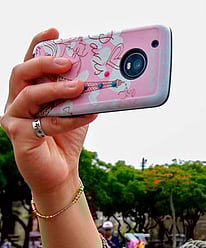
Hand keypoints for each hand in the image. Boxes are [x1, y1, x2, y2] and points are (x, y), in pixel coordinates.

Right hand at [0, 28, 96, 195]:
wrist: (62, 173)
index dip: (38, 45)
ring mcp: (15, 119)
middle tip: (68, 62)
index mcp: (30, 91)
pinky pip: (44, 123)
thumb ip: (83, 95)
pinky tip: (88, 116)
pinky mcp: (20, 137)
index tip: (54, 32)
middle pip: (22, 73)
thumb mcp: (77, 111)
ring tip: (80, 87)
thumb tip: (105, 77)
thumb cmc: (66, 140)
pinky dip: (69, 119)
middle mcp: (18, 101)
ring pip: (29, 95)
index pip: (30, 62)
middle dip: (45, 63)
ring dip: (56, 89)